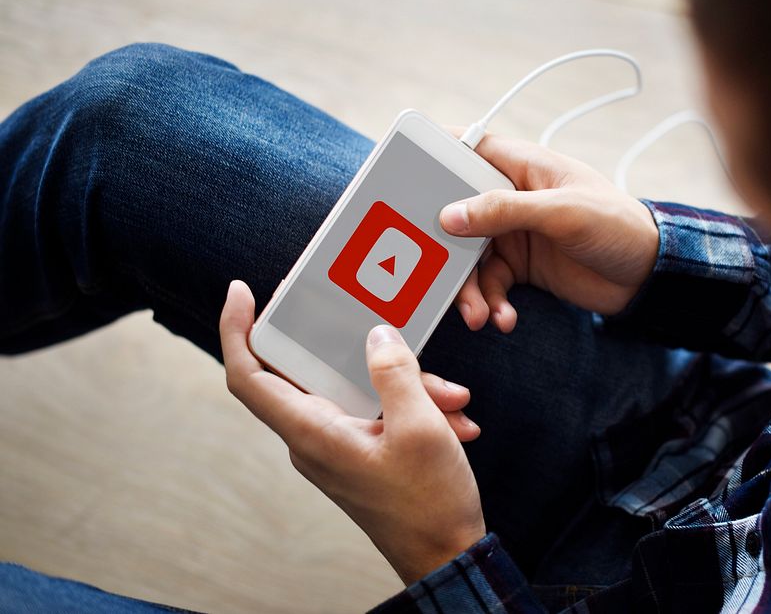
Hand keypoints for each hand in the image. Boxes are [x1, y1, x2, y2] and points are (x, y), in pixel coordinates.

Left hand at [220, 280, 485, 583]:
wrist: (446, 556)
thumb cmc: (428, 505)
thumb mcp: (420, 429)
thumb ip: (395, 374)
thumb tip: (376, 335)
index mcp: (312, 433)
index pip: (248, 376)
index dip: (236, 330)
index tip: (241, 293)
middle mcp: (314, 439)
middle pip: (308, 372)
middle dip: (353, 347)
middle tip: (365, 312)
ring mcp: (337, 446)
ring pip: (356, 390)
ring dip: (404, 383)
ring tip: (450, 395)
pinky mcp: (361, 452)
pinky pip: (377, 411)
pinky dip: (411, 406)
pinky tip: (454, 417)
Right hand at [440, 132, 658, 331]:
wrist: (649, 277)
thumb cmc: (617, 225)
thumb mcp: (562, 212)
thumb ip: (505, 210)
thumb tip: (449, 216)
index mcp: (522, 166)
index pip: (466, 149)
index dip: (432, 159)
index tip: (399, 178)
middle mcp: (511, 197)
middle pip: (456, 212)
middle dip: (442, 245)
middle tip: (430, 270)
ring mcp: (513, 234)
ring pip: (468, 257)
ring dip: (468, 288)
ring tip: (478, 315)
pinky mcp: (520, 267)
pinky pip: (489, 285)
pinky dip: (490, 303)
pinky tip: (503, 319)